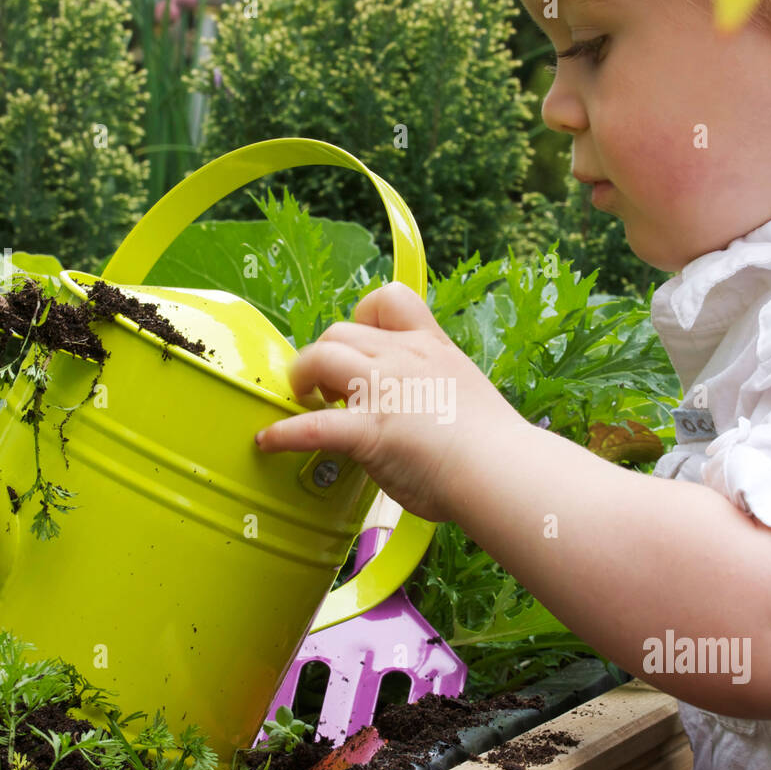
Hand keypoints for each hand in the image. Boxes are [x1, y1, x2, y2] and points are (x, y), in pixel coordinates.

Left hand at [254, 281, 525, 522]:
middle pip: (340, 331)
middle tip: (327, 389)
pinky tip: (268, 442)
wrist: (502, 469)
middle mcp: (403, 358)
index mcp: (430, 347)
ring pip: (321, 357)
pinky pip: (312, 425)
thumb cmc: (493, 446)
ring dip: (303, 377)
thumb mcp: (465, 393)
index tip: (362, 345)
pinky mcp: (368, 430)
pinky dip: (284, 433)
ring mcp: (383, 390)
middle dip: (325, 356)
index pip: (389, 299)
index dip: (363, 317)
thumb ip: (434, 388)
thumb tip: (417, 408)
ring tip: (304, 401)